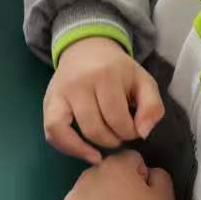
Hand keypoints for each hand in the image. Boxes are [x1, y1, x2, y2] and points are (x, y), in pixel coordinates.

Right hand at [44, 37, 163, 164]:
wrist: (87, 48)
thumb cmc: (119, 69)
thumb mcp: (144, 81)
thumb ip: (153, 107)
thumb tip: (143, 133)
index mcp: (105, 75)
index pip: (117, 119)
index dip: (130, 132)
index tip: (134, 129)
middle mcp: (77, 83)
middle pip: (94, 129)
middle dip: (112, 140)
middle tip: (119, 135)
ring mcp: (58, 92)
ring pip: (66, 131)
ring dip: (88, 147)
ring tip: (101, 148)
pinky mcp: (48, 100)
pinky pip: (50, 130)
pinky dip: (65, 146)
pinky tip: (82, 151)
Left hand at [59, 149, 174, 199]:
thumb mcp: (166, 196)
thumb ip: (159, 174)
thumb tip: (148, 171)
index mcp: (116, 165)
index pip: (131, 158)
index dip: (140, 174)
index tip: (143, 193)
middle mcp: (91, 172)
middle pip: (108, 171)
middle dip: (117, 183)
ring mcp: (75, 191)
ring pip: (91, 187)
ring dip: (100, 196)